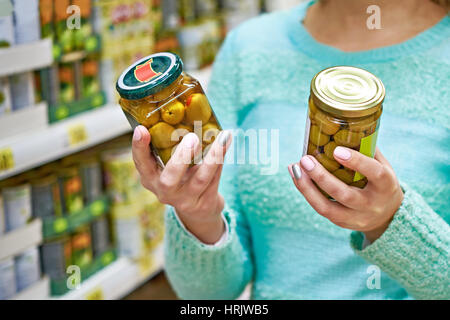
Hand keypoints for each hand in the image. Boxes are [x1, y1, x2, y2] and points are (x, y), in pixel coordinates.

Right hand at [132, 125, 231, 243]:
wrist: (198, 210)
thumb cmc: (181, 177)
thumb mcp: (169, 165)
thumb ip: (169, 146)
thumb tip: (182, 110)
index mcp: (151, 178)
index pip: (141, 163)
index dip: (139, 147)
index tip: (142, 129)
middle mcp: (164, 191)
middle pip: (170, 179)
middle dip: (181, 158)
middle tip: (192, 138)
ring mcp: (185, 200)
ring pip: (200, 180)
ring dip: (212, 157)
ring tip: (221, 138)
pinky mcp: (204, 203)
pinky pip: (215, 179)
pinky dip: (221, 159)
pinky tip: (227, 141)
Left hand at [289, 147, 403, 242]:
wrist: (388, 216)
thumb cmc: (381, 183)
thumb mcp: (383, 166)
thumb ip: (367, 149)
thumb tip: (346, 126)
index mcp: (386, 185)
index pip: (375, 173)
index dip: (357, 162)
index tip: (337, 150)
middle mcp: (371, 204)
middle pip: (344, 194)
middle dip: (322, 177)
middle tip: (305, 159)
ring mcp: (355, 217)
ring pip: (326, 207)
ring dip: (306, 187)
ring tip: (295, 168)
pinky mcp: (341, 222)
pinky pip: (320, 208)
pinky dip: (306, 191)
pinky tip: (297, 175)